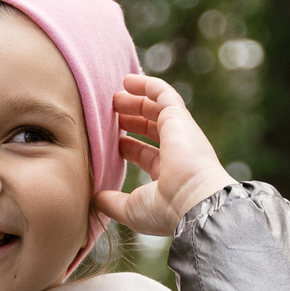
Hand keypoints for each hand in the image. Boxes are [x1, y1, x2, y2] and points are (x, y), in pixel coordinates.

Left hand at [96, 75, 234, 235]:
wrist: (193, 201)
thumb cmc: (165, 210)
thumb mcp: (132, 210)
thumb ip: (113, 203)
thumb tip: (95, 197)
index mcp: (168, 175)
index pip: (145, 154)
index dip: (128, 145)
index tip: (111, 141)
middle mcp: (177, 152)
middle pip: (151, 128)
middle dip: (131, 118)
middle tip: (111, 111)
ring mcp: (180, 134)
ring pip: (157, 109)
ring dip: (137, 99)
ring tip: (115, 94)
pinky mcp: (179, 118)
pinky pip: (164, 94)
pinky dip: (148, 84)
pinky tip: (128, 80)